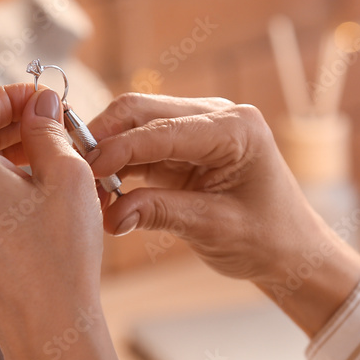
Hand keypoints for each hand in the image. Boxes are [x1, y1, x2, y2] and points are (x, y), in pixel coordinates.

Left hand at [0, 84, 127, 359]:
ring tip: (52, 160)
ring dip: (7, 157)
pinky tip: (36, 197)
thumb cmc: (61, 253)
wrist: (47, 328)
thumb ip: (48, 128)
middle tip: (55, 125)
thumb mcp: (67, 175)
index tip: (44, 99)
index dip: (12, 95)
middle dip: (13, 126)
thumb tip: (40, 103)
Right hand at [86, 93, 359, 335]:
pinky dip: (117, 163)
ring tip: (81, 185)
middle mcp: (216, 115)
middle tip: (70, 173)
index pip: (162, 130)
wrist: (289, 249)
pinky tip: (99, 189)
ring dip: (105, 150)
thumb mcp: (216, 229)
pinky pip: (140, 144)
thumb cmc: (267, 239)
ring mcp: (198, 126)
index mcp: (235, 128)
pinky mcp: (184, 144)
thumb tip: (110, 216)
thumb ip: (162, 214)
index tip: (83, 172)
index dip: (118, 149)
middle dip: (102, 139)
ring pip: (134, 123)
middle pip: (140, 111)